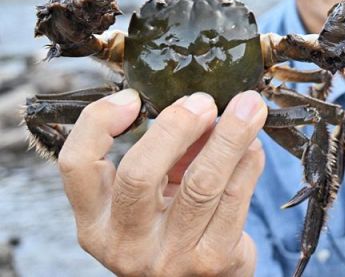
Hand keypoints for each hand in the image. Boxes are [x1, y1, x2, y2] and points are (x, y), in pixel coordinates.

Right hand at [57, 88, 267, 275]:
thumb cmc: (174, 226)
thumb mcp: (153, 193)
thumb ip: (166, 151)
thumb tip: (200, 105)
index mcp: (95, 220)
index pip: (77, 165)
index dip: (99, 123)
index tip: (132, 97)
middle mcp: (124, 243)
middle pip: (139, 174)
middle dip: (176, 126)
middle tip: (204, 101)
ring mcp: (168, 257)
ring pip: (200, 184)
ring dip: (229, 136)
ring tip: (249, 107)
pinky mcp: (212, 261)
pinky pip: (235, 199)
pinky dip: (248, 163)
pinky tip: (254, 145)